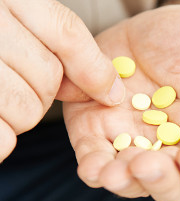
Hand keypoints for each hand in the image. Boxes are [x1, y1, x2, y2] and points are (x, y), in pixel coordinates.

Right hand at [0, 0, 124, 161]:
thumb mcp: (21, 25)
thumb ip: (64, 53)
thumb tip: (110, 91)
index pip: (65, 32)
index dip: (94, 69)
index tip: (112, 95)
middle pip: (48, 77)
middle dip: (43, 91)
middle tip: (18, 84)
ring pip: (26, 108)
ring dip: (21, 114)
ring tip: (1, 97)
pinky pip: (1, 138)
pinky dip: (3, 140)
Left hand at [63, 5, 179, 200]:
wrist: (144, 31)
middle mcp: (172, 147)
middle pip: (173, 186)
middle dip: (162, 182)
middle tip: (149, 164)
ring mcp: (135, 144)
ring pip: (133, 182)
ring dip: (124, 182)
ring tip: (113, 171)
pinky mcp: (101, 134)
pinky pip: (98, 162)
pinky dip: (94, 168)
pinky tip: (92, 166)